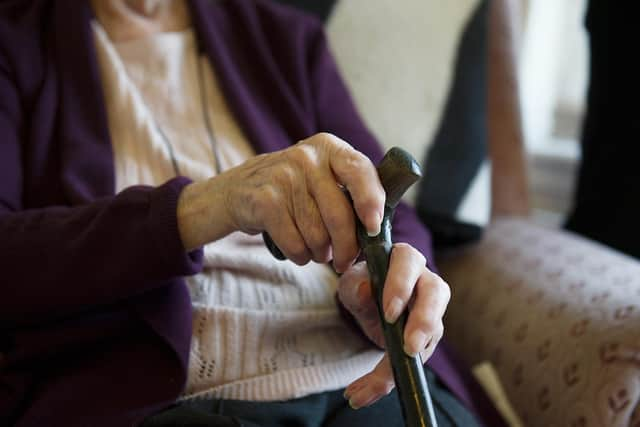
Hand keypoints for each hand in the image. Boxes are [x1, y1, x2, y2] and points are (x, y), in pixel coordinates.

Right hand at [177, 133, 384, 271]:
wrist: (237, 191)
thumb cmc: (293, 191)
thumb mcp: (322, 177)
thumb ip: (351, 191)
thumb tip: (378, 228)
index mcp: (329, 147)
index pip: (360, 171)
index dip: (372, 202)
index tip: (374, 229)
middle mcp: (306, 157)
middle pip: (339, 214)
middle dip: (347, 247)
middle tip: (345, 260)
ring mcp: (283, 176)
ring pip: (318, 235)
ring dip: (320, 253)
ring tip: (316, 249)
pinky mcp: (265, 200)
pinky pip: (295, 243)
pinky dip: (299, 255)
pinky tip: (297, 248)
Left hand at [337, 243, 449, 408]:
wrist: (367, 303)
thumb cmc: (362, 284)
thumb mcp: (350, 284)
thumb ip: (355, 286)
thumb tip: (365, 290)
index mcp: (404, 259)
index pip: (409, 262)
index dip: (401, 286)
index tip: (388, 312)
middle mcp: (425, 281)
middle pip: (436, 294)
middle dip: (424, 321)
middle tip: (409, 347)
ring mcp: (432, 310)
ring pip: (434, 330)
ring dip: (413, 358)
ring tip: (384, 383)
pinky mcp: (428, 336)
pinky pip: (417, 357)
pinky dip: (391, 377)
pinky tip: (366, 391)